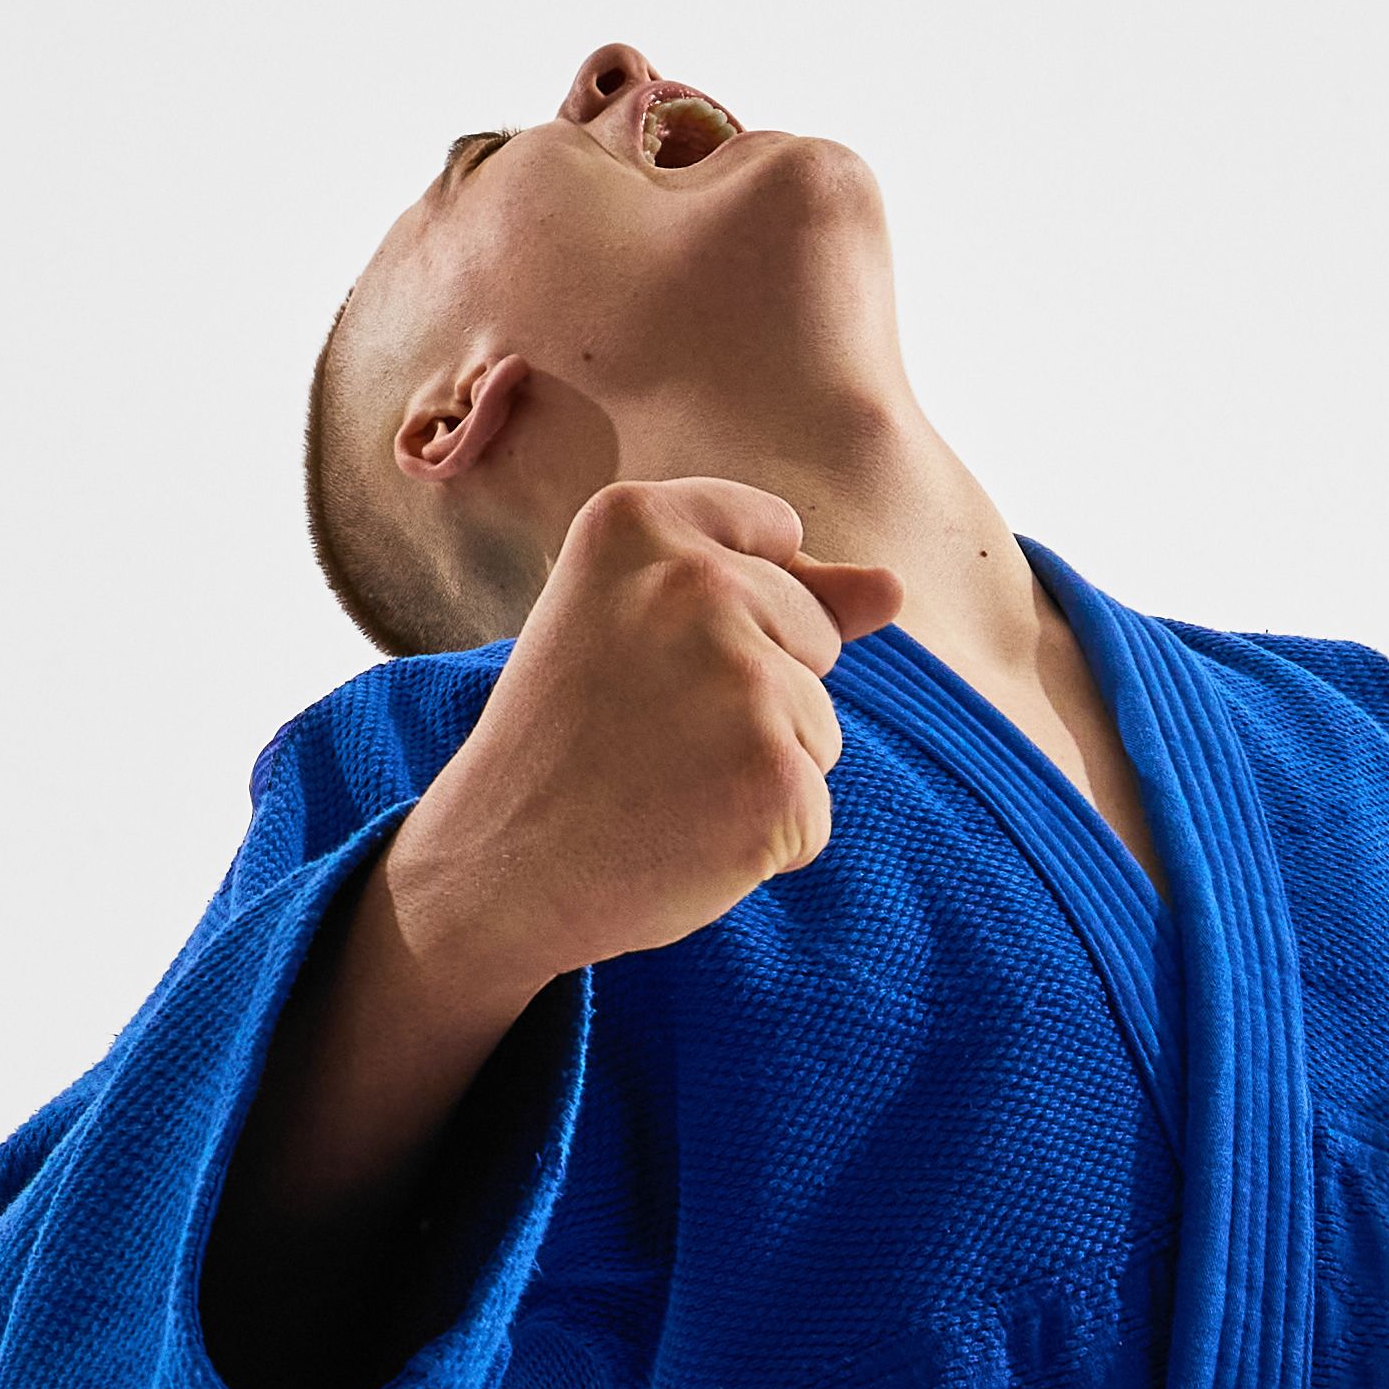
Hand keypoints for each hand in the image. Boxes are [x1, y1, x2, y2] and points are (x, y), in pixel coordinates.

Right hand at [395, 476, 907, 997]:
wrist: (495, 867)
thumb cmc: (567, 741)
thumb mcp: (636, 627)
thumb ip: (775, 589)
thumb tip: (893, 588)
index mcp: (638, 520)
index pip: (773, 534)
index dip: (727, 613)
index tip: (642, 657)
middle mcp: (694, 583)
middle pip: (812, 633)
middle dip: (753, 695)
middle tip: (642, 734)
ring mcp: (740, 681)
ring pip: (820, 726)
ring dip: (759, 770)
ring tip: (659, 785)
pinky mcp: (775, 775)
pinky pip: (815, 808)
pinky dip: (764, 840)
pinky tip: (684, 839)